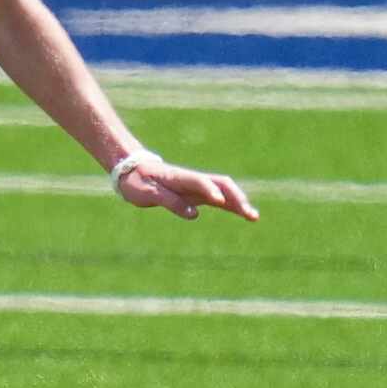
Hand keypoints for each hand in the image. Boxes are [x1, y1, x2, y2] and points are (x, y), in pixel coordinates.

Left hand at [117, 155, 258, 221]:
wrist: (132, 170)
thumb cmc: (137, 182)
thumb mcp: (147, 194)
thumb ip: (170, 201)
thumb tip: (195, 214)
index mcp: (178, 178)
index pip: (198, 182)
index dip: (209, 190)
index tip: (220, 202)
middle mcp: (192, 179)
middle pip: (220, 184)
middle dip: (235, 197)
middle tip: (247, 212)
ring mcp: (197, 185)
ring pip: (224, 190)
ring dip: (239, 201)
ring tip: (253, 217)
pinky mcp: (198, 192)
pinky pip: (220, 198)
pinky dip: (233, 205)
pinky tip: (245, 214)